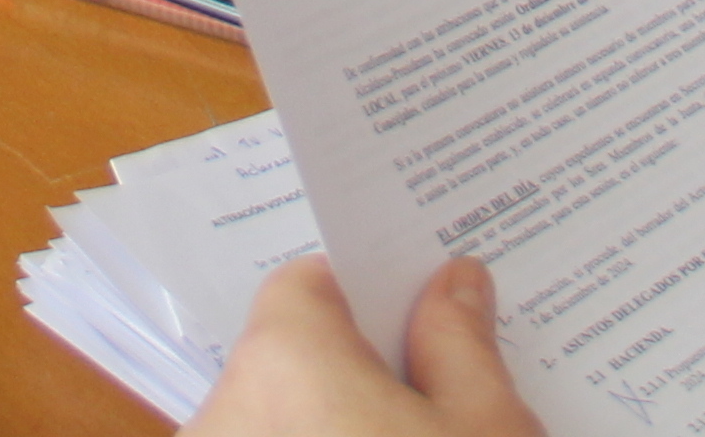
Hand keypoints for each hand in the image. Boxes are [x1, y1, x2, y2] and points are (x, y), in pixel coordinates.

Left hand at [182, 258, 537, 436]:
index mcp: (281, 362)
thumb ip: (462, 347)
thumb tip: (456, 283)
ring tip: (414, 431)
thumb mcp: (484, 430)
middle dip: (354, 371)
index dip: (371, 296)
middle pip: (289, 359)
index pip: (308, 286)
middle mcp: (220, 415)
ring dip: (330, 423)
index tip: (423, 316)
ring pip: (274, 420)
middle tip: (432, 392)